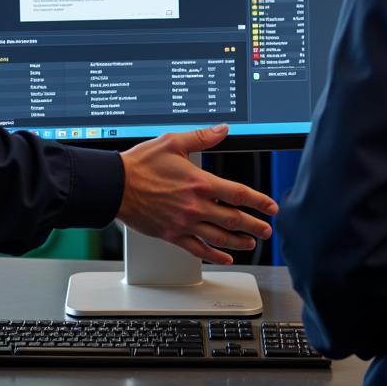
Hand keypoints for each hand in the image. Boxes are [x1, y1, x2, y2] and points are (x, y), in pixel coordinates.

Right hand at [116, 124, 277, 264]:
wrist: (115, 185)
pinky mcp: (171, 234)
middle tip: (267, 230)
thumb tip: (223, 129)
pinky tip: (224, 256)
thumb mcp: (173, 142)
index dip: (259, 201)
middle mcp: (195, 206)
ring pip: (219, 237)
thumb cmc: (141, 164)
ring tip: (251, 243)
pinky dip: (214, 254)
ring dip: (239, 241)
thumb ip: (202, 137)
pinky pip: (197, 249)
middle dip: (254, 225)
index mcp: (199, 183)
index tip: (271, 207)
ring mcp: (184, 222)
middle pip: (234, 219)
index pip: (238, 194)